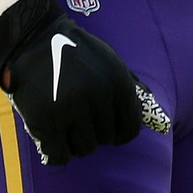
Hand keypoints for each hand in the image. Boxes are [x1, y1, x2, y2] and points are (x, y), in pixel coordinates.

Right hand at [0, 0, 161, 164]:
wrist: (32, 37)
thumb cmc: (76, 52)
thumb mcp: (110, 61)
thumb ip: (132, 89)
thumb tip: (160, 120)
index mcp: (118, 82)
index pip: (130, 129)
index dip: (120, 134)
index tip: (109, 132)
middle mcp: (97, 97)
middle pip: (106, 140)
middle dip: (95, 133)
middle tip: (80, 119)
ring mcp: (70, 109)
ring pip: (84, 149)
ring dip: (75, 142)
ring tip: (65, 124)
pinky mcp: (44, 121)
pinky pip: (59, 155)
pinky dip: (56, 152)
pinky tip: (52, 139)